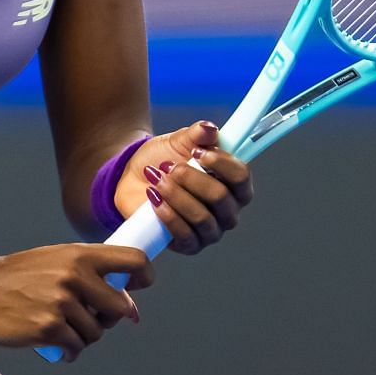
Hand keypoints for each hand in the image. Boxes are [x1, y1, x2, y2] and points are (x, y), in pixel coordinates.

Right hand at [0, 243, 152, 362]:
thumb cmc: (22, 276)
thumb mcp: (57, 260)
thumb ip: (92, 274)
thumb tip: (130, 307)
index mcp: (81, 255)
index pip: (133, 259)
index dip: (144, 276)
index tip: (137, 287)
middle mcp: (75, 276)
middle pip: (120, 308)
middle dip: (108, 318)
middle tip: (89, 317)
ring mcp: (62, 303)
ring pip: (97, 332)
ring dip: (84, 336)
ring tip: (63, 328)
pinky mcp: (49, 328)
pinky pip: (76, 348)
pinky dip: (69, 351)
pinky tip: (57, 345)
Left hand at [113, 120, 253, 255]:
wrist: (133, 178)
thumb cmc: (163, 160)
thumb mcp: (179, 141)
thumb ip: (197, 134)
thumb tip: (209, 129)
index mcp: (234, 184)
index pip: (241, 176)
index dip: (222, 164)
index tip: (198, 152)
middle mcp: (228, 210)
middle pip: (221, 198)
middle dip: (192, 179)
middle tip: (170, 166)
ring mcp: (210, 231)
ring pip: (202, 217)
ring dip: (176, 195)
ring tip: (157, 179)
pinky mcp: (190, 245)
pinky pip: (185, 235)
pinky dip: (168, 215)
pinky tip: (154, 199)